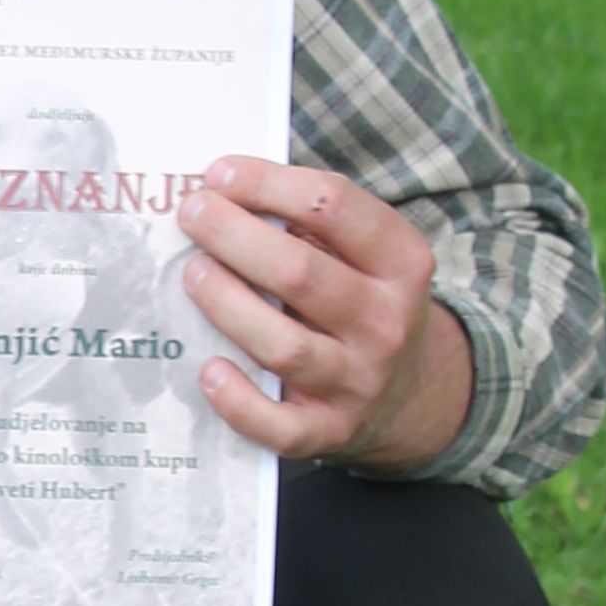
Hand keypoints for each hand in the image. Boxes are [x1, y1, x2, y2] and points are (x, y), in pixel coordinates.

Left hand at [180, 157, 472, 476]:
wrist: (413, 394)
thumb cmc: (363, 304)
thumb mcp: (364, 257)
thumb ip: (310, 225)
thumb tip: (223, 192)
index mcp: (400, 262)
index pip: (334, 206)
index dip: (269, 183)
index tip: (219, 173)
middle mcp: (386, 322)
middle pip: (300, 273)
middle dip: (234, 236)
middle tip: (192, 214)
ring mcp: (358, 381)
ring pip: (283, 345)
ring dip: (227, 305)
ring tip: (193, 274)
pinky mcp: (331, 431)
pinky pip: (280, 426)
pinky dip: (238, 401)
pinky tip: (208, 369)